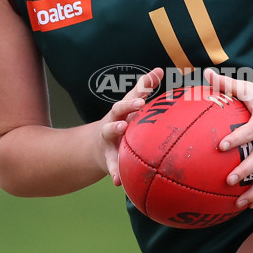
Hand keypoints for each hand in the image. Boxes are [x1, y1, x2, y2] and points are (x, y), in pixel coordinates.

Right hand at [101, 68, 162, 184]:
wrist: (95, 147)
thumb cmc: (120, 122)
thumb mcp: (129, 106)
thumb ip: (143, 88)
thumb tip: (158, 69)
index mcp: (122, 112)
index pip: (129, 99)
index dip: (139, 91)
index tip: (149, 88)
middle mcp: (113, 122)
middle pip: (117, 111)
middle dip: (127, 107)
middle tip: (139, 104)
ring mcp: (109, 140)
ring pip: (110, 134)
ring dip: (115, 131)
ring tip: (123, 130)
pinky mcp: (109, 159)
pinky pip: (112, 166)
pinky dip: (115, 173)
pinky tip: (119, 182)